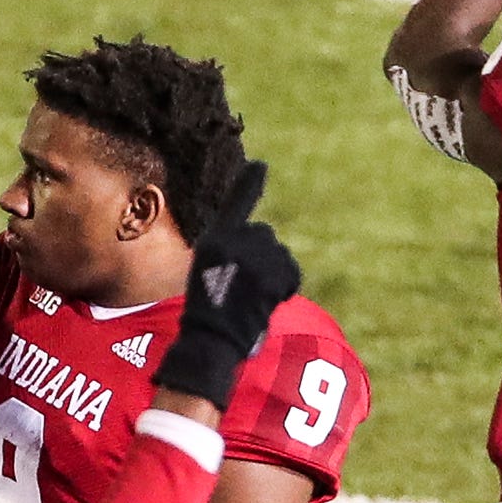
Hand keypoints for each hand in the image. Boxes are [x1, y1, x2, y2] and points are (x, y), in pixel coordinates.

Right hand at [152, 162, 301, 409]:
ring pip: (280, 255)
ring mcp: (254, 255)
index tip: (262, 164)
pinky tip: (266, 303)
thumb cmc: (210, 312)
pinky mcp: (272, 272)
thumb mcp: (211, 272)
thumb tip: (262, 240)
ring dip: (274, 275)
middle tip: (245, 288)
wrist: (213, 338)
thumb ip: (233, 251)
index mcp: (214, 239)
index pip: (236, 204)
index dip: (250, 183)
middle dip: (264, 257)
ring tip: (252, 298)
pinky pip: (291, 273)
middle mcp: (233, 240)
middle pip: (266, 235)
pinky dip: (285, 288)